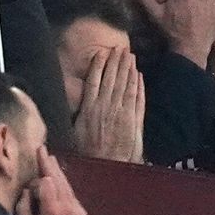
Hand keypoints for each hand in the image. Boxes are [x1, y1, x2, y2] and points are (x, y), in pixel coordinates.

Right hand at [15, 147, 87, 214]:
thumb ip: (24, 207)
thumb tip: (27, 190)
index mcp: (53, 209)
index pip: (47, 181)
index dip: (38, 178)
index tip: (30, 184)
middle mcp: (68, 206)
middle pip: (58, 179)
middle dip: (49, 164)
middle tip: (42, 149)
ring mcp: (78, 209)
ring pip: (67, 185)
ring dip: (57, 172)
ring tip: (50, 158)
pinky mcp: (82, 214)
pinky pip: (71, 194)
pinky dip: (63, 185)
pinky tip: (58, 180)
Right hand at [73, 48, 144, 163]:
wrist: (106, 166)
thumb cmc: (88, 152)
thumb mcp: (76, 131)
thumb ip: (79, 114)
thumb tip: (77, 100)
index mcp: (89, 108)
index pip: (94, 81)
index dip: (99, 66)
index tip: (102, 53)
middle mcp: (104, 107)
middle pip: (112, 79)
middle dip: (117, 62)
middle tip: (121, 48)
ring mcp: (120, 112)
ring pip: (124, 85)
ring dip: (128, 69)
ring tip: (130, 55)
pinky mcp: (132, 119)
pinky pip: (136, 98)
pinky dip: (138, 85)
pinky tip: (138, 74)